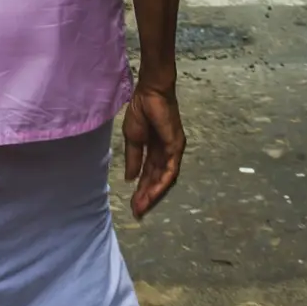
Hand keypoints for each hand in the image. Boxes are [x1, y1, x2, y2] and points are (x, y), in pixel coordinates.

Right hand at [123, 83, 184, 218]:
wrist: (149, 93)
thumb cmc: (141, 110)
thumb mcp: (133, 139)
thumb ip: (134, 159)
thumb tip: (130, 178)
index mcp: (155, 151)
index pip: (149, 175)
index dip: (141, 190)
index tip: (133, 205)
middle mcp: (166, 154)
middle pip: (158, 180)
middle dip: (147, 197)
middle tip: (137, 212)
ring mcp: (173, 151)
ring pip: (165, 179)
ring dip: (153, 194)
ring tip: (142, 207)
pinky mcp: (176, 147)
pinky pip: (170, 170)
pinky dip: (161, 184)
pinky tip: (151, 194)